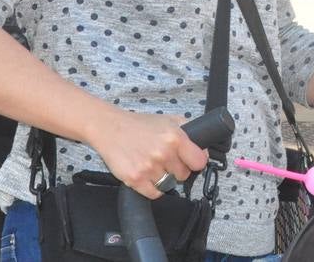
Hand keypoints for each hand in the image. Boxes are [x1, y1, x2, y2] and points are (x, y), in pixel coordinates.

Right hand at [85, 108, 209, 199]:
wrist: (110, 129)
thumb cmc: (140, 125)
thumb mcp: (169, 120)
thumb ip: (189, 132)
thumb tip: (203, 149)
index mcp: (175, 138)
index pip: (199, 162)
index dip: (196, 162)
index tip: (192, 162)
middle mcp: (164, 154)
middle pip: (184, 175)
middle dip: (178, 169)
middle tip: (168, 162)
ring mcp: (149, 168)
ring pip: (169, 184)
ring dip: (164, 178)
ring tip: (155, 166)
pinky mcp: (135, 179)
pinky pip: (154, 194)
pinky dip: (153, 188)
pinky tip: (149, 176)